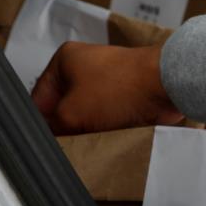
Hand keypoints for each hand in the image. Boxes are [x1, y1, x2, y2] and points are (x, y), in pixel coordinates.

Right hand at [31, 42, 183, 134]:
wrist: (166, 86)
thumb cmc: (120, 88)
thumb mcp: (72, 113)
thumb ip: (52, 127)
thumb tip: (48, 138)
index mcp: (64, 60)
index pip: (38, 98)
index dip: (40, 124)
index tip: (44, 144)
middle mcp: (84, 66)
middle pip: (63, 108)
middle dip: (66, 127)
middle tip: (67, 144)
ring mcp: (107, 79)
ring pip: (86, 114)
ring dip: (87, 129)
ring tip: (89, 139)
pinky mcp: (125, 93)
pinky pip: (107, 116)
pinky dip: (106, 128)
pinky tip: (106, 137)